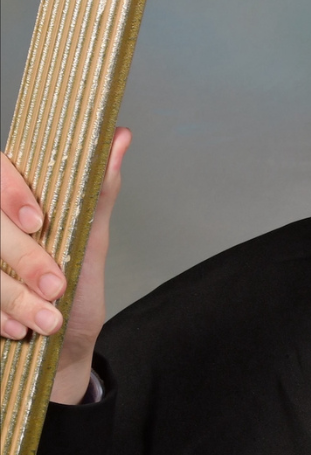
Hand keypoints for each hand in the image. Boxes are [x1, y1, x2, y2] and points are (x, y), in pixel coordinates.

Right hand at [0, 128, 130, 402]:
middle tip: (56, 286)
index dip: (11, 193)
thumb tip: (119, 137)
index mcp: (17, 201)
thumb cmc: (76, 292)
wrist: (63, 352)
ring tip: (50, 319)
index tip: (37, 220)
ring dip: (15, 295)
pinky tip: (21, 329)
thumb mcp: (91, 242)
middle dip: (23, 259)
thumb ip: (97, 193)